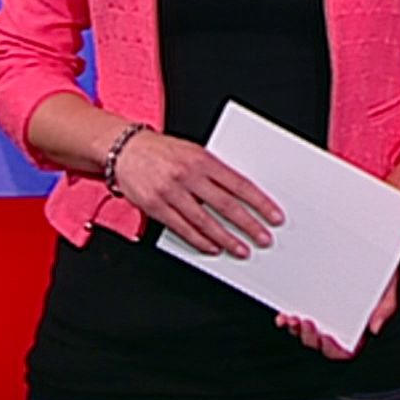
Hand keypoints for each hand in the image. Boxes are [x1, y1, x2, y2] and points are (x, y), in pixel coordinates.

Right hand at [111, 129, 283, 257]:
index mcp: (203, 159)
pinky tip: (213, 248)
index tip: (274, 216)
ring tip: (241, 249)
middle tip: (263, 238)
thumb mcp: (194, 151)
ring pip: (204, 221)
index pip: (239, 184)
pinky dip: (199, 240)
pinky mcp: (155, 207)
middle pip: (225, 205)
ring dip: (226, 239)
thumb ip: (215, 171)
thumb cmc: (163, 150)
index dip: (260, 202)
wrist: (125, 149)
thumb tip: (242, 194)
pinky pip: (181, 228)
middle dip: (248, 225)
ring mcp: (171, 192)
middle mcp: (188, 176)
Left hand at [277, 270, 399, 358]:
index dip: (334, 349)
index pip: (346, 350)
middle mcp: (340, 322)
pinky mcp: (312, 298)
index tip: (327, 337)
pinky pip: (297, 316)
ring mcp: (325, 310)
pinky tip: (283, 316)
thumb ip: (386, 307)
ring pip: (306, 332)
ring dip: (296, 330)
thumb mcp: (389, 284)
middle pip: (321, 343)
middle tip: (305, 323)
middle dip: (309, 338)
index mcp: (359, 326)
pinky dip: (287, 320)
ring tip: (292, 318)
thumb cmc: (383, 266)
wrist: (374, 241)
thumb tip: (375, 329)